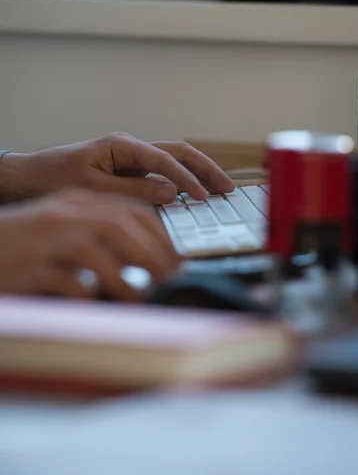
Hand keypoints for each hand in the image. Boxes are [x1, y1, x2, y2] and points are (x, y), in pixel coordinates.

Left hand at [0, 134, 234, 204]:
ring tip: (220, 189)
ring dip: (198, 173)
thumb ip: (133, 191)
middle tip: (226, 188)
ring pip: (175, 159)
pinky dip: (182, 182)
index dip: (185, 178)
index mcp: (122, 146)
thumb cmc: (57, 178)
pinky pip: (163, 173)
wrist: (33, 177)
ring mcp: (133, 159)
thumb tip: (171, 194)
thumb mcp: (93, 189)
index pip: (164, 160)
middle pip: (178, 152)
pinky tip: (195, 194)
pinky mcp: (132, 171)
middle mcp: (132, 149)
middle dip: (205, 169)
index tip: (202, 196)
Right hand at [0, 189, 178, 299]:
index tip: (176, 259)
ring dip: (123, 278)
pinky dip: (88, 294)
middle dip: (151, 255)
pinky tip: (100, 305)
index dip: (159, 236)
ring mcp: (45, 240)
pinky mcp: (29, 268)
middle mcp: (64, 216)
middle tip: (170, 280)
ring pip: (93, 252)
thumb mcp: (67, 226)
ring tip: (141, 297)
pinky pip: (66, 282)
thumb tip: (143, 258)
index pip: (129, 212)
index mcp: (78, 202)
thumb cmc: (30, 241)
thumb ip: (102, 234)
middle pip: (117, 228)